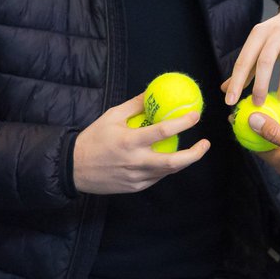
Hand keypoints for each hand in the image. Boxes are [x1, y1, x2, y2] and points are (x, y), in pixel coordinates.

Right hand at [72, 94, 208, 193]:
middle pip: (174, 162)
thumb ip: (135, 105)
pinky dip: (167, 168)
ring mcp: (137, 177)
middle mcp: (136, 162)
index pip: (163, 131)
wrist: (73, 169)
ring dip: (184, 160)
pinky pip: (157, 177)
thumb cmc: (93, 139)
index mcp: (129, 142)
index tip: (195, 115)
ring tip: (194, 149)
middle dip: (195, 154)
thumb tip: (153, 92)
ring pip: (168, 171)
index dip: (182, 123)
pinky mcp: (135, 187)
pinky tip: (170, 158)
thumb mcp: (112, 116)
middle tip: (206, 143)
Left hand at [221, 0, 279, 105]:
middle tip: (258, 103)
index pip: (244, 59)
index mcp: (259, 33)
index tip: (230, 101)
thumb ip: (245, 66)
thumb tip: (226, 89)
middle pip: (265, 61)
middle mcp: (276, 33)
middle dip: (260, 86)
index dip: (236, 81)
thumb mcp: (260, 43)